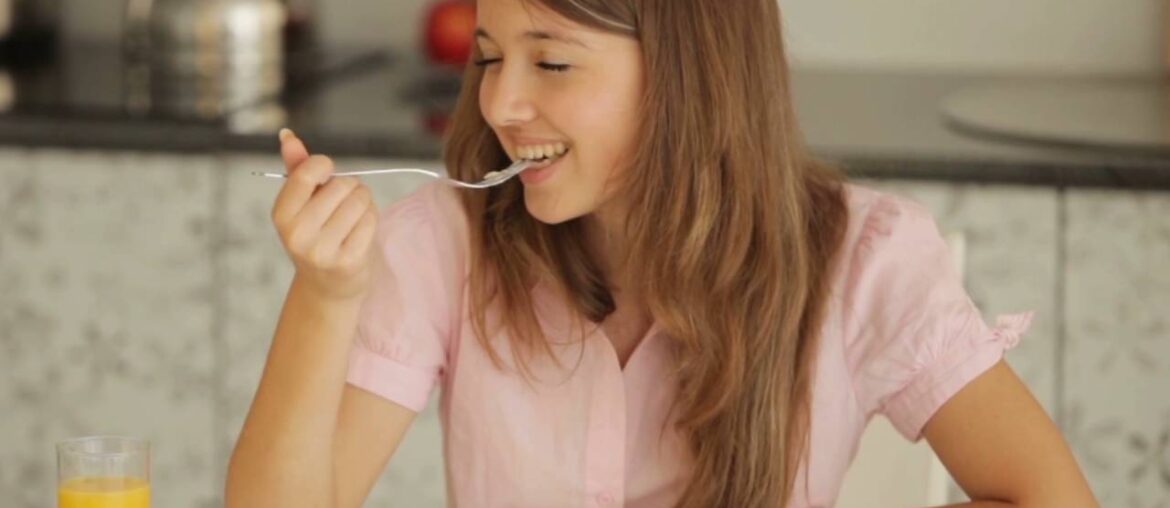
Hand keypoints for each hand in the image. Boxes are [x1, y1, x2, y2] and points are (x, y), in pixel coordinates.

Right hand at [271, 129, 378, 301]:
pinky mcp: (348, 261)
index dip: (326, 166)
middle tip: (343, 204)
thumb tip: (287, 134)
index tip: (327, 175)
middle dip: (350, 187)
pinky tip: (360, 231)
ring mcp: (322, 250)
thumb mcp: (300, 204)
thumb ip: (297, 168)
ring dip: (364, 203)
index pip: (309, 171)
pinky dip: (371, 219)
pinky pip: (371, 220)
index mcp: (281, 215)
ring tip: (352, 217)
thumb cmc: (315, 236)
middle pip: (342, 185)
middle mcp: (298, 234)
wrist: (326, 287)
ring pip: (360, 200)